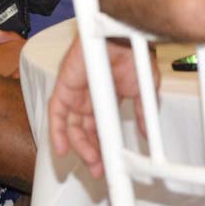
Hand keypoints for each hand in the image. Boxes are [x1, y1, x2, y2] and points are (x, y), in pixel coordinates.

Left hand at [48, 37, 154, 178]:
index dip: (102, 145)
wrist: (126, 36)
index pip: (99, 126)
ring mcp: (75, 90)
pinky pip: (56, 112)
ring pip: (71, 125)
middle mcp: (88, 94)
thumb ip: (143, 114)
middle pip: (84, 129)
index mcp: (106, 95)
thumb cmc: (134, 53)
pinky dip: (57, 132)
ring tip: (91, 163)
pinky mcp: (65, 85)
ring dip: (79, 146)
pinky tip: (63, 150)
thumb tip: (147, 133)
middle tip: (99, 169)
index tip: (107, 163)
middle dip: (91, 151)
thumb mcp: (143, 92)